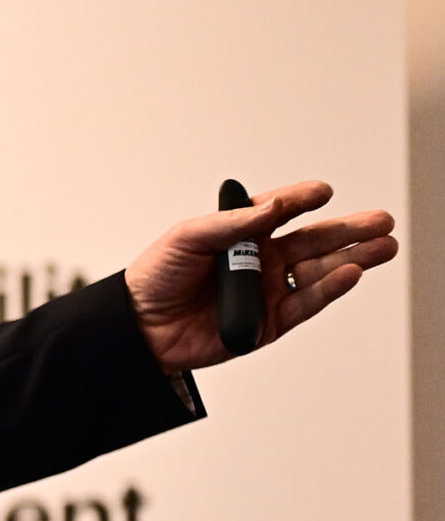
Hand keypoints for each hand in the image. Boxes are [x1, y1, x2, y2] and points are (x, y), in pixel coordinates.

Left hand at [124, 179, 395, 371]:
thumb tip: (272, 206)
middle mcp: (259, 261)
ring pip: (319, 272)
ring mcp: (267, 291)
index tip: (322, 192)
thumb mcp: (186, 238)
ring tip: (383, 246)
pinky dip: (328, 288)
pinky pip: (305, 304)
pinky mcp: (269, 323)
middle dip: (348, 230)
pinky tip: (349, 272)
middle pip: (313, 241)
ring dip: (352, 258)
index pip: (280, 211)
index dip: (302, 200)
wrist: (137, 328)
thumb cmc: (155, 277)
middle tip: (381, 221)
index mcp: (240, 235)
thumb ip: (230, 223)